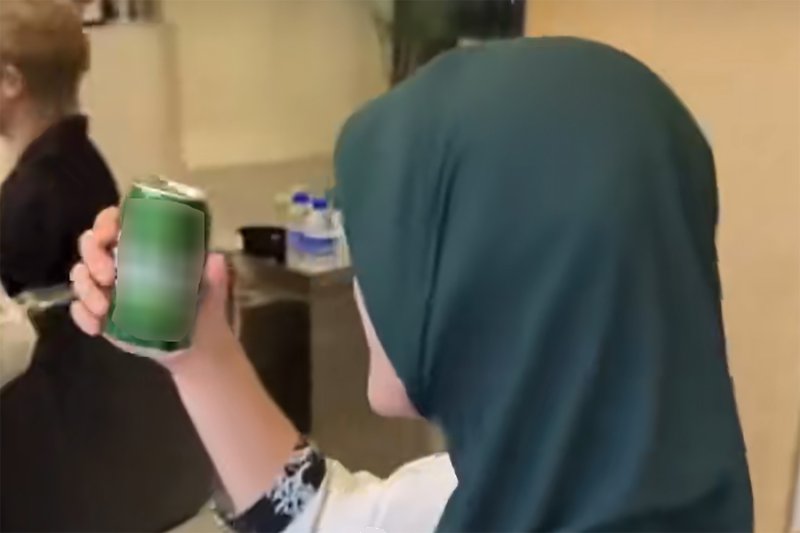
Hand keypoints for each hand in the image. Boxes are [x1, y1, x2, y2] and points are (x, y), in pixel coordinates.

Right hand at [70, 206, 238, 370]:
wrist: (195, 344)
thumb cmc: (202, 305)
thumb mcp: (211, 288)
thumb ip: (214, 276)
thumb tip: (215, 259)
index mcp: (145, 244)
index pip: (116, 221)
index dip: (105, 222)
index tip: (109, 235)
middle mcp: (120, 260)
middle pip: (91, 244)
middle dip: (92, 256)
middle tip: (108, 277)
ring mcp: (107, 287)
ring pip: (80, 275)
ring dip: (85, 289)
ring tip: (104, 309)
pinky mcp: (100, 313)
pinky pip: (79, 309)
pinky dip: (82, 315)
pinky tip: (97, 326)